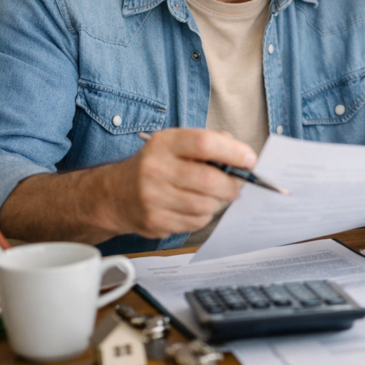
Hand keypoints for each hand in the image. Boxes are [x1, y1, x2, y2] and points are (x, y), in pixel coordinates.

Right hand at [103, 128, 256, 238]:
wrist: (115, 194)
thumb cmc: (156, 165)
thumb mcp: (177, 143)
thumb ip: (211, 143)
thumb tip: (244, 157)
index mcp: (164, 143)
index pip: (204, 144)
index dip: (233, 152)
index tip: (249, 159)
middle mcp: (155, 169)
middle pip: (209, 180)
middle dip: (232, 185)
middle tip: (238, 184)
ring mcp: (153, 198)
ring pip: (206, 205)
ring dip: (218, 202)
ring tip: (213, 195)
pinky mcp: (155, 221)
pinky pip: (196, 222)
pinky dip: (204, 215)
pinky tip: (195, 206)